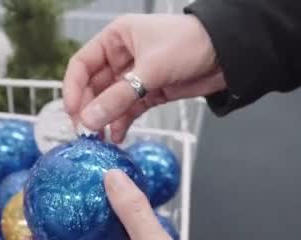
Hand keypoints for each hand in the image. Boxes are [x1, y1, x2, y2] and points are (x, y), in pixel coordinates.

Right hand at [63, 14, 224, 142]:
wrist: (228, 55)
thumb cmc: (189, 45)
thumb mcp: (150, 70)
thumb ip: (118, 97)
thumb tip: (88, 120)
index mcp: (116, 39)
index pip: (82, 65)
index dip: (72, 89)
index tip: (72, 112)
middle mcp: (121, 57)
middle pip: (93, 87)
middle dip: (88, 110)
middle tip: (85, 132)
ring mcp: (135, 77)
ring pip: (110, 102)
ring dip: (104, 120)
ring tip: (99, 140)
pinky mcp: (150, 93)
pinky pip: (128, 111)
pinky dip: (121, 124)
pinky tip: (117, 137)